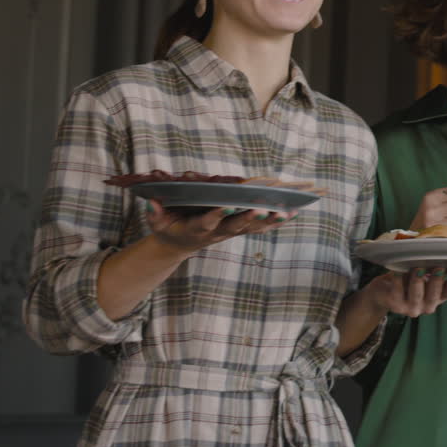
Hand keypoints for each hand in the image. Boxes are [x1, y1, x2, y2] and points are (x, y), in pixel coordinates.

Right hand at [144, 199, 295, 252]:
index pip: (208, 222)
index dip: (217, 215)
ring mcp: (230, 232)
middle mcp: (217, 233)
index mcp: (197, 229)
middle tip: (263, 210)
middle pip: (236, 226)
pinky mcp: (239, 230)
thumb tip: (152, 202)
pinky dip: (276, 221)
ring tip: (288, 212)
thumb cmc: (168, 228)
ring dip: (270, 220)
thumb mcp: (157, 223)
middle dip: (249, 219)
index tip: (228, 206)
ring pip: (253, 228)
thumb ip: (155, 214)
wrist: (179, 244)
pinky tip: (293, 212)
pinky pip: (260, 227)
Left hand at [364, 268, 446, 316]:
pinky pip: (397, 290)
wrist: (383, 293)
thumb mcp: (423, 273)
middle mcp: (427, 306)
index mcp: (438, 297)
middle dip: (437, 281)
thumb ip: (433, 266)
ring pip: (416, 295)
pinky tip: (398, 269)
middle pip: (434, 295)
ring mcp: (411, 308)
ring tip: (418, 267)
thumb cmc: (407, 279)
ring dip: (418, 281)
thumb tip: (443, 245)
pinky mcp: (395, 305)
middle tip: (438, 267)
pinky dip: (398, 279)